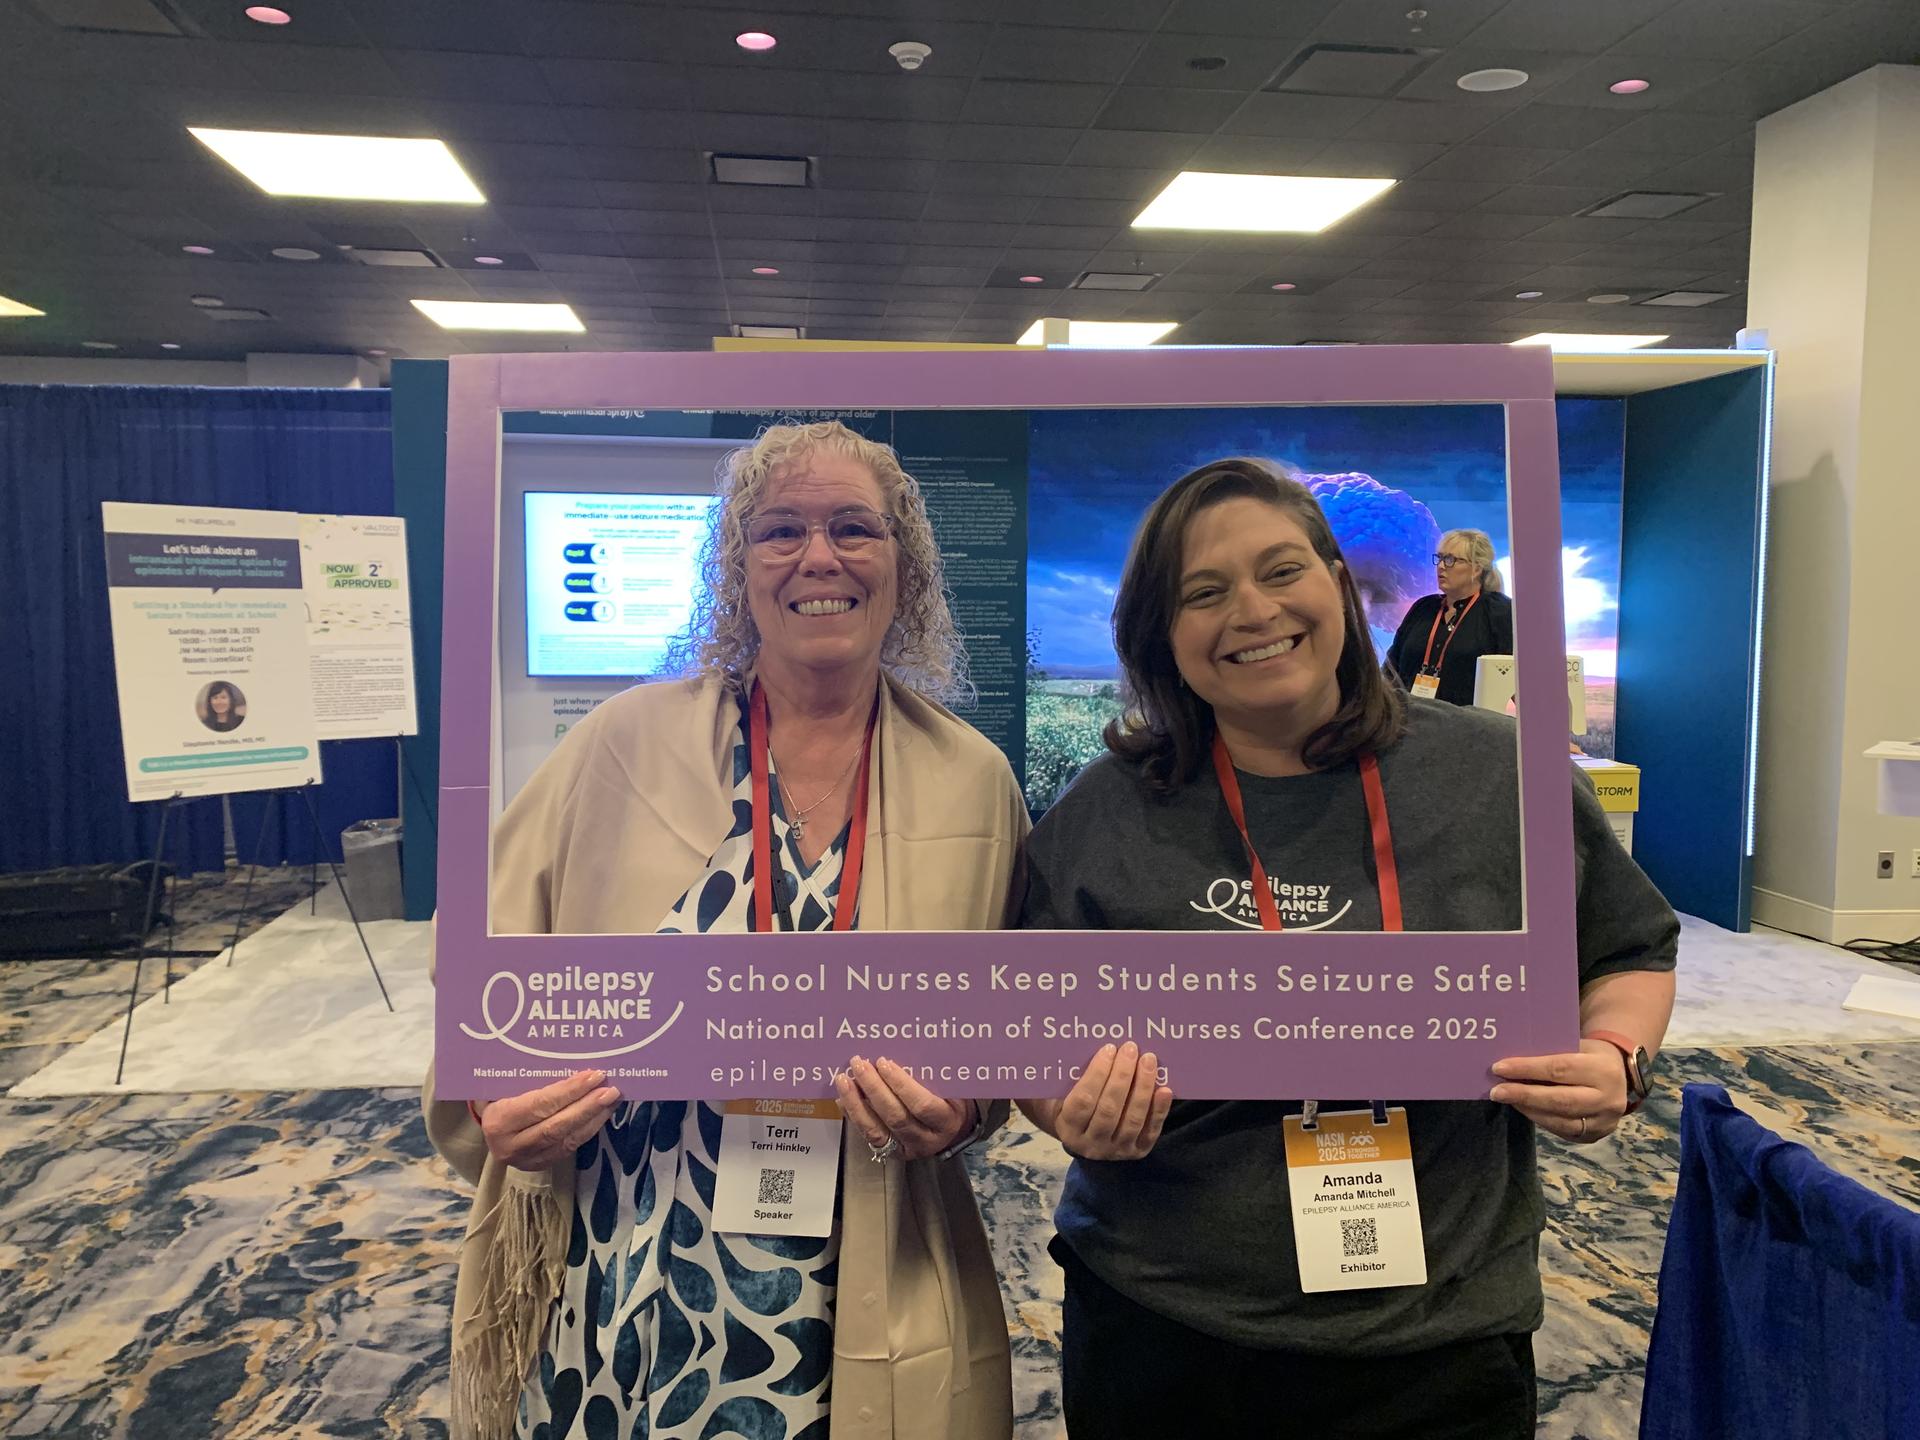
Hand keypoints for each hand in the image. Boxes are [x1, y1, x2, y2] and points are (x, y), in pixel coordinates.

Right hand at [473, 1070, 620, 1170]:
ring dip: (593, 1119)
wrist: (487, 1127)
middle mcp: (510, 1145)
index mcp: (498, 1120)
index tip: (593, 1075)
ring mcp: (525, 1160)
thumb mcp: (503, 1084)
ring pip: (566, 1140)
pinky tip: (602, 1114)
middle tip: (611, 1090)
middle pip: (556, 1126)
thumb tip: (567, 1056)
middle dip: (587, 1107)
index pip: (539, 1105)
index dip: (569, 1091)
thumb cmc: (497, 1096)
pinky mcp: (539, 1166)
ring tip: (612, 1100)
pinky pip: (568, 1148)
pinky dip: (588, 1130)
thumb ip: (526, 1076)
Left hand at [834, 1055, 972, 1159]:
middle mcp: (926, 1139)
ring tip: (843, 1080)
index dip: (901, 1085)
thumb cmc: (952, 1100)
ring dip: (857, 1104)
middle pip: (896, 1117)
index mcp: (946, 1121)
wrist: (954, 1130)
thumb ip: (931, 1075)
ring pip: (877, 1131)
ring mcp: (907, 1149)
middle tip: (859, 1065)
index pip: (922, 1105)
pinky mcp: (891, 1152)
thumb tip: (899, 1050)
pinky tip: (843, 1098)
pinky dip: (854, 1115)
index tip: (883, 1062)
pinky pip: (869, 1135)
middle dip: (874, 1089)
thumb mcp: (951, 1087)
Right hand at [1028, 1042, 1172, 1160]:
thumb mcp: (1065, 1096)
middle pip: (1109, 1109)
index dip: (1097, 1074)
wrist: (1088, 1140)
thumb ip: (1074, 1078)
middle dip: (1121, 1075)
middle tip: (1131, 1048)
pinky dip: (1159, 1109)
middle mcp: (1091, 1144)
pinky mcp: (1138, 1152)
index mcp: (1068, 1128)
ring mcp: (1116, 1151)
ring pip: (1131, 1119)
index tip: (1109, 1049)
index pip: (1083, 1100)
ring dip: (1142, 1087)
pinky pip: (1150, 1130)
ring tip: (1148, 1060)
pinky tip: (1165, 1089)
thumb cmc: (1075, 1106)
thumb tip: (1094, 1045)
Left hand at [1489, 1039, 1628, 1142]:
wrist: (1622, 1075)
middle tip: (1496, 1091)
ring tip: (1505, 1098)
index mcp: (1603, 1070)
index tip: (1499, 1068)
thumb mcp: (1577, 1045)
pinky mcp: (1595, 1135)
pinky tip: (1523, 1108)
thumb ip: (1550, 1053)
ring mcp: (1604, 1121)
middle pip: (1560, 1100)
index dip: (1528, 1069)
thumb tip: (1510, 1060)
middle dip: (1524, 1095)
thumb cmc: (1589, 1054)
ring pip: (1560, 1120)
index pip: (1560, 1069)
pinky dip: (1539, 1118)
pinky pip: (1562, 1130)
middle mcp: (1608, 1099)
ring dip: (1528, 1109)